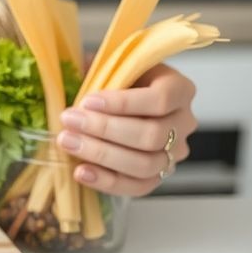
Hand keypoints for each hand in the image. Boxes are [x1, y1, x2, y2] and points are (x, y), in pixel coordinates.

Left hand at [57, 63, 195, 196]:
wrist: (115, 105)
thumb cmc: (113, 81)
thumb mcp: (110, 66)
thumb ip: (98, 70)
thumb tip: (72, 73)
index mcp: (179, 89)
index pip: (161, 99)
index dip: (124, 103)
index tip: (88, 101)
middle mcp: (184, 122)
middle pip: (152, 135)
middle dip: (104, 129)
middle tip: (69, 120)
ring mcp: (174, 152)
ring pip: (146, 164)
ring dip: (101, 154)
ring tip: (67, 141)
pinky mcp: (159, 175)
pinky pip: (138, 186)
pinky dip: (106, 182)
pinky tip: (80, 171)